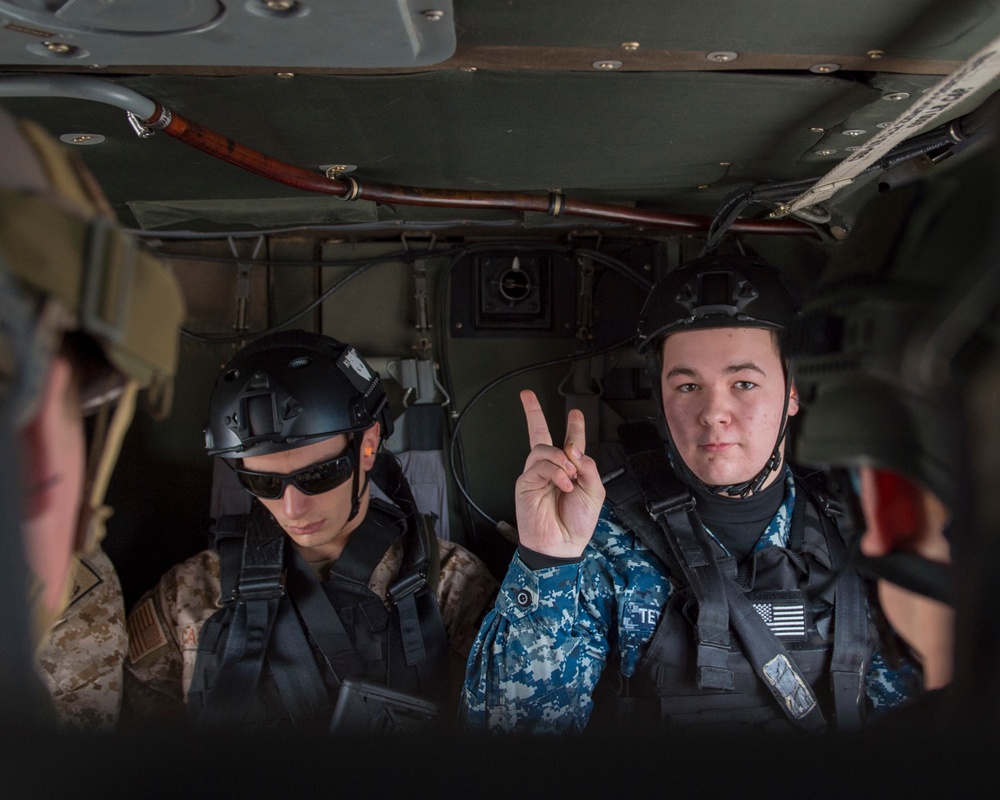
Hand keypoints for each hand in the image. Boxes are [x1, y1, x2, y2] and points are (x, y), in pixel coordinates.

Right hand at [514, 389, 605, 557]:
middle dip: (532, 413)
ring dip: (560, 458)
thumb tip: (573, 449)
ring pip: (543, 448)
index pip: (570, 442)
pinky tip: (564, 483)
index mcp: (570, 470)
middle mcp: (550, 468)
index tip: (575, 412)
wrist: (561, 544)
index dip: (573, 426)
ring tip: (570, 475)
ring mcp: (536, 474)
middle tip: (527, 396)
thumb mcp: (595, 492)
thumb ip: (588, 467)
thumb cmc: (577, 522)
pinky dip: (555, 472)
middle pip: (539, 434)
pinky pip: (539, 466)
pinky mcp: (525, 483)